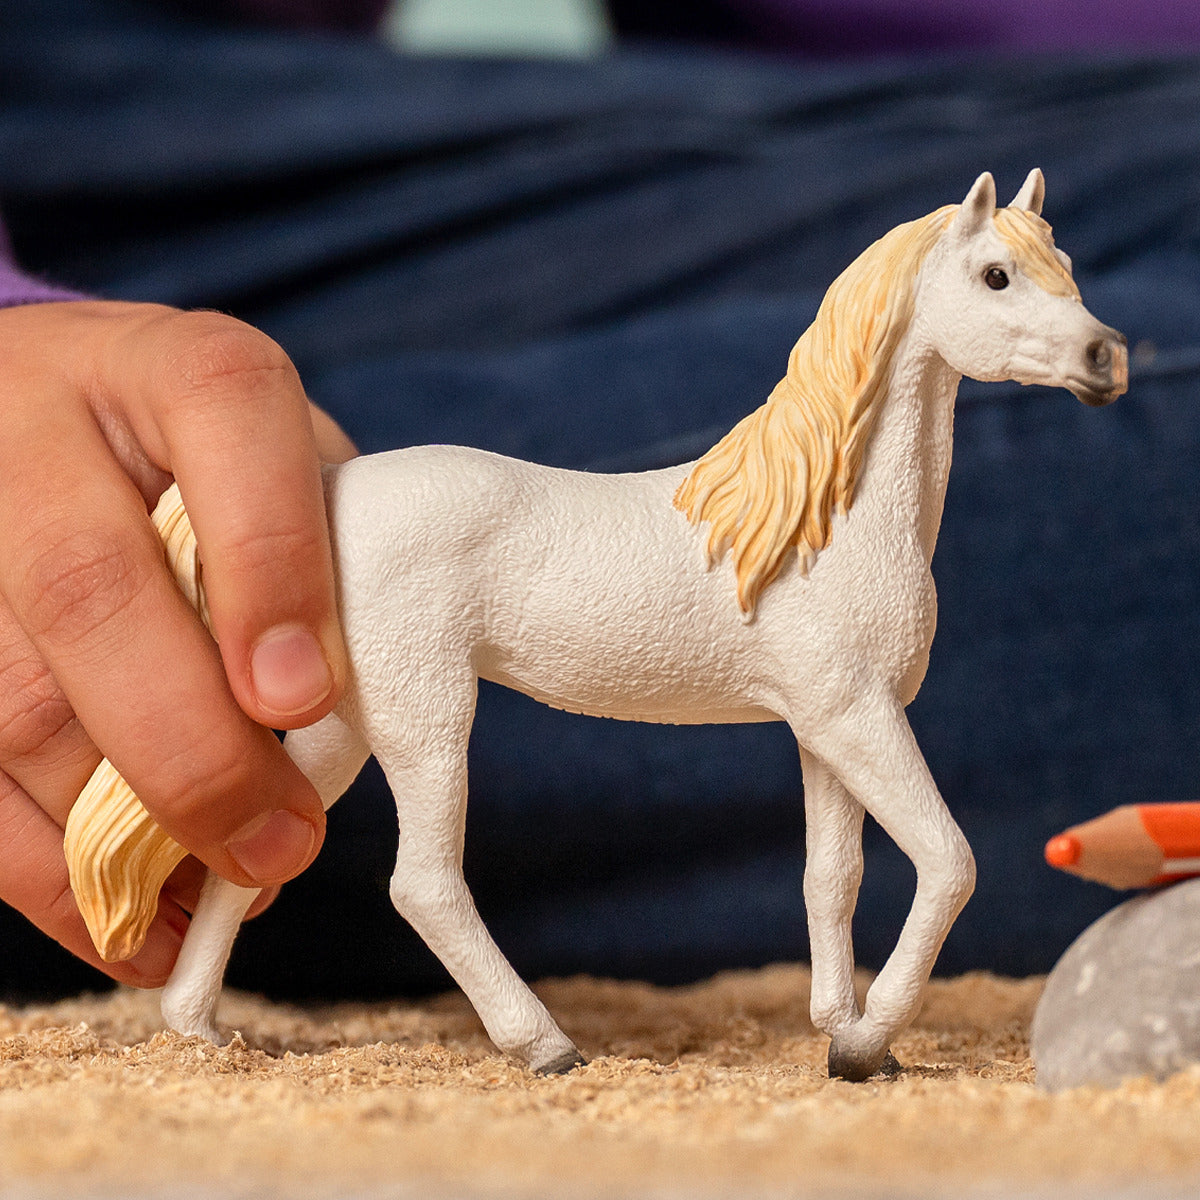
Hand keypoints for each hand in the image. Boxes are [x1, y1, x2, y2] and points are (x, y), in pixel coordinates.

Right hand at [0, 301, 354, 986]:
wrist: (42, 417)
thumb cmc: (202, 463)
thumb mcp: (279, 465)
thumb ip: (316, 553)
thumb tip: (326, 723)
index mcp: (171, 367)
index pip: (226, 419)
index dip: (268, 569)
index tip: (304, 702)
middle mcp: (35, 428)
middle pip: (89, 592)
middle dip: (191, 750)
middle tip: (279, 847)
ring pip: (6, 704)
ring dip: (115, 838)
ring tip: (224, 893)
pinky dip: (40, 872)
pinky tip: (126, 923)